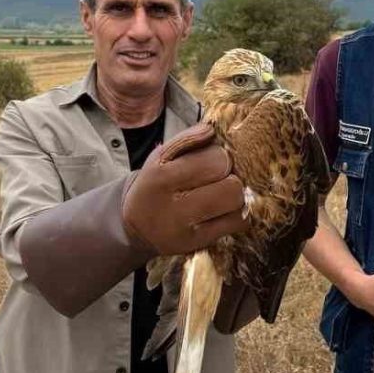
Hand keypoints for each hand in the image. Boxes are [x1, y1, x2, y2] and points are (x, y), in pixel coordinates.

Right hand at [122, 123, 247, 255]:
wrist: (135, 227)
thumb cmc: (155, 184)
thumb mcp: (160, 157)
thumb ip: (187, 139)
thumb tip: (213, 129)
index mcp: (162, 177)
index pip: (216, 160)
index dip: (221, 156)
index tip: (214, 159)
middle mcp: (174, 206)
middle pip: (231, 185)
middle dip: (231, 175)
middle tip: (221, 176)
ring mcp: (188, 229)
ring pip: (237, 204)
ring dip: (235, 193)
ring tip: (222, 191)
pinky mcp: (200, 243)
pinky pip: (238, 223)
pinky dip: (238, 212)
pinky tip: (224, 208)